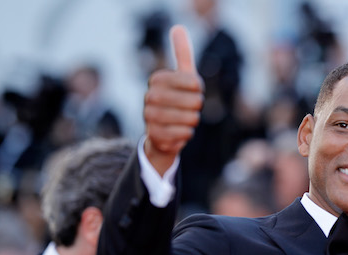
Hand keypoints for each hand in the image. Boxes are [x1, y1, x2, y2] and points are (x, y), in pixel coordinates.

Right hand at [143, 25, 202, 175]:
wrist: (163, 133)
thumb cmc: (177, 101)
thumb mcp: (183, 77)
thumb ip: (182, 54)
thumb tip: (178, 27)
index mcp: (158, 79)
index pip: (194, 82)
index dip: (198, 90)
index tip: (191, 93)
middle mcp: (150, 95)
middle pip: (195, 102)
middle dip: (197, 108)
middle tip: (188, 109)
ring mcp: (149, 116)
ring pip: (190, 119)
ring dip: (192, 121)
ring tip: (183, 120)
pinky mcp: (154, 135)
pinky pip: (184, 134)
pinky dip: (187, 134)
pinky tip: (179, 132)